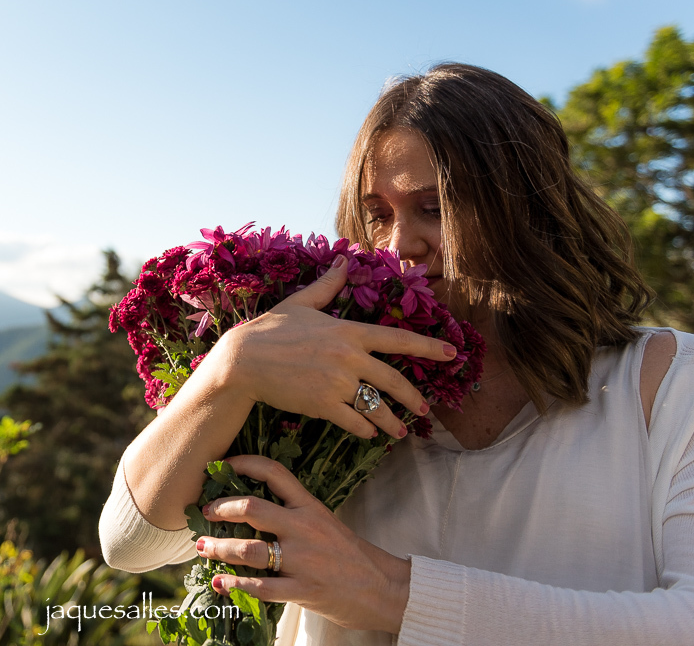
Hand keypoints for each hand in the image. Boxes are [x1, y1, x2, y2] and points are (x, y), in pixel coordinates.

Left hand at [195, 454, 409, 634]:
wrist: (384, 589)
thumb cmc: (351, 556)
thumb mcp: (325, 523)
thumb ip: (294, 514)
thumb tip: (253, 510)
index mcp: (310, 506)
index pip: (274, 473)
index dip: (244, 463)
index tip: (222, 465)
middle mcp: (305, 528)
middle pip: (252, 508)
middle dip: (220, 508)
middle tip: (204, 511)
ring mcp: (304, 560)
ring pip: (249, 549)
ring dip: (219, 549)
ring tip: (203, 548)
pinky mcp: (304, 590)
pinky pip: (261, 587)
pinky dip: (236, 585)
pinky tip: (221, 584)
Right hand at [208, 254, 453, 439]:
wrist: (243, 360)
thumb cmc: (270, 329)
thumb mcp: (301, 303)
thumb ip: (328, 284)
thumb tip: (344, 259)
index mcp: (348, 331)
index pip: (396, 339)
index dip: (427, 347)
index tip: (450, 354)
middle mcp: (348, 358)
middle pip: (393, 381)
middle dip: (413, 398)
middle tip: (424, 411)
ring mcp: (336, 383)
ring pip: (375, 407)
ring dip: (391, 422)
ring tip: (398, 431)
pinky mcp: (323, 404)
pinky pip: (353, 421)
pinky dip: (363, 429)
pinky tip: (368, 433)